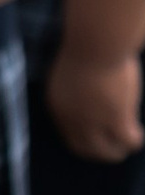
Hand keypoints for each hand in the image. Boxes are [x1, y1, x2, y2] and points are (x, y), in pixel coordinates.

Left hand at [49, 44, 144, 162]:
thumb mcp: (72, 74)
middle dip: (103, 152)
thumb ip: (76, 93)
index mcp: (57, 106)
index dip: (86, 141)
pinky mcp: (116, 120)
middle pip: (87, 150)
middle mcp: (72, 119)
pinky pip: (128, 141)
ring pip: (109, 152)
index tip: (99, 139)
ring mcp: (93, 122)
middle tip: (117, 147)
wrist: (95, 43)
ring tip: (129, 140)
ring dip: (120, 149)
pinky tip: (138, 132)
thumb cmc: (86, 48)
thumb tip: (92, 101)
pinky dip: (135, 140)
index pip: (69, 136)